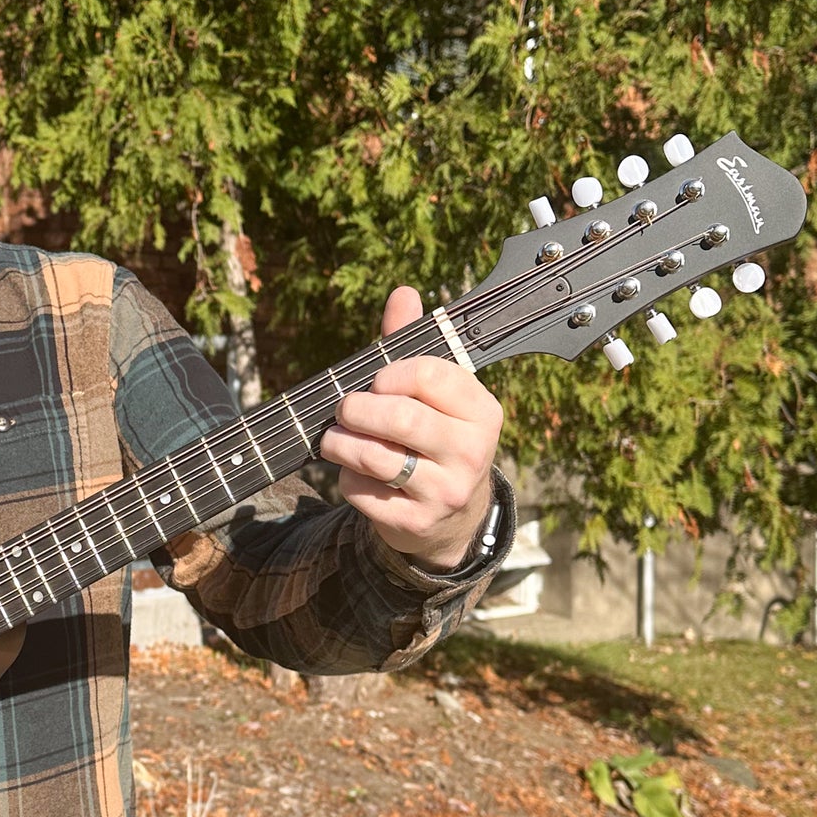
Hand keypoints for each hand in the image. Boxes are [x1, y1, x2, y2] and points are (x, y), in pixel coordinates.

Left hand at [320, 286, 503, 569]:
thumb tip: (403, 293)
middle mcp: (472, 452)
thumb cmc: (433, 439)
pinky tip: (353, 473)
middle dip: (357, 408)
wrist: (450, 519)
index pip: (429, 374)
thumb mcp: (433, 396)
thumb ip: (411, 345)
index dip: (390, 373)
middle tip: (344, 408)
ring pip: (375, 457)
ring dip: (340, 442)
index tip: (377, 380)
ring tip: (334, 437)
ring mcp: (446, 491)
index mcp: (482, 411)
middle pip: (400, 418)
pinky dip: (346, 478)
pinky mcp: (415, 523)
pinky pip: (362, 492)